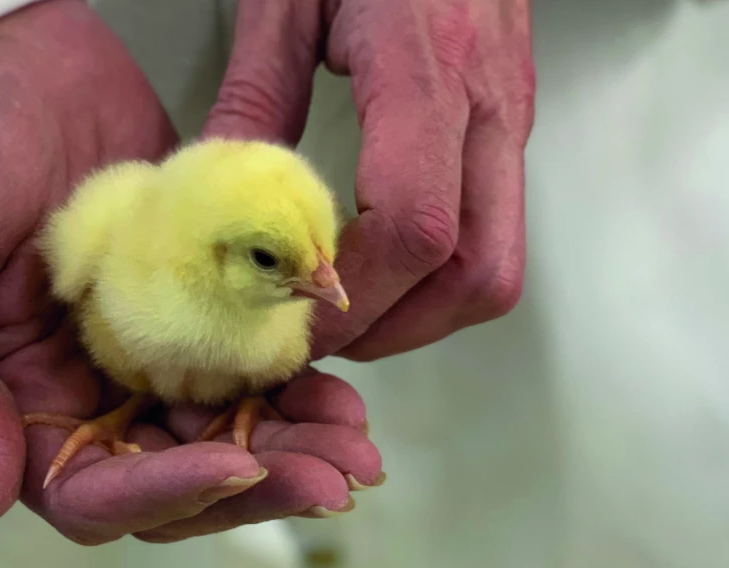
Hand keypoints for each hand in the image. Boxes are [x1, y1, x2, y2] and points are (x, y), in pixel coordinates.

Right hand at [0, 0, 380, 544]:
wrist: (7, 52)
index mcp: (20, 398)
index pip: (94, 488)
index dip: (164, 492)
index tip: (233, 465)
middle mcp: (88, 389)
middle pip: (178, 472)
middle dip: (257, 482)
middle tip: (331, 478)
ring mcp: (147, 347)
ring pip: (227, 428)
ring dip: (293, 444)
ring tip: (356, 447)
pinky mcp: (197, 301)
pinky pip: (251, 361)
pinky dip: (297, 383)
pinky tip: (343, 391)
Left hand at [204, 0, 534, 359]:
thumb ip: (256, 93)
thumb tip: (218, 187)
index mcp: (428, 69)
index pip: (416, 229)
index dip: (354, 298)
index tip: (288, 321)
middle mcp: (489, 106)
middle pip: (479, 273)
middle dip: (396, 330)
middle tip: (317, 337)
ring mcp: (511, 118)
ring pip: (497, 266)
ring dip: (422, 314)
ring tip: (344, 314)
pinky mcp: (510, 122)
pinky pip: (494, 232)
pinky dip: (439, 278)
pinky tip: (379, 267)